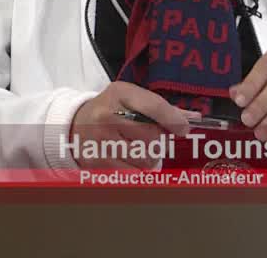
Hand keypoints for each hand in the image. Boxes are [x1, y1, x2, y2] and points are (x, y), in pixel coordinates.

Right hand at [68, 81, 193, 169]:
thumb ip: (162, 108)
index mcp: (120, 93)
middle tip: (152, 141)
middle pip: (151, 136)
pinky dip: (137, 170)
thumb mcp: (131, 98)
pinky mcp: (97, 161)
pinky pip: (132, 172)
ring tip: (139, 150)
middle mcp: (107, 115)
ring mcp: (100, 140)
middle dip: (159, 142)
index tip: (184, 129)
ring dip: (150, 158)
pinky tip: (129, 160)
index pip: (154, 106)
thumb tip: (192, 118)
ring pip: (144, 157)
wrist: (74, 125)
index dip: (173, 119)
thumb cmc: (111, 110)